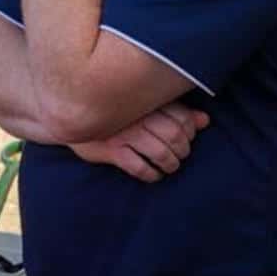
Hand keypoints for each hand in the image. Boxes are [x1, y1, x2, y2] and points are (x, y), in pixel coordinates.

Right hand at [70, 102, 208, 181]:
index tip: (188, 136)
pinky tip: (154, 175)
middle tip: (181, 154)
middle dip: (183, 149)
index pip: (181, 117)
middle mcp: (137, 116)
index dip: (190, 131)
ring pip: (160, 153)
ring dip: (170, 164)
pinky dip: (151, 174)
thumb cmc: (113, 110)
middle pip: (174, 135)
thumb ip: (175, 111)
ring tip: (170, 166)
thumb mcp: (143, 106)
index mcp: (146, 101)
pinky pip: (138, 167)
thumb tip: (205, 121)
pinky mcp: (111, 150)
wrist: (71, 113)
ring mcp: (124, 134)